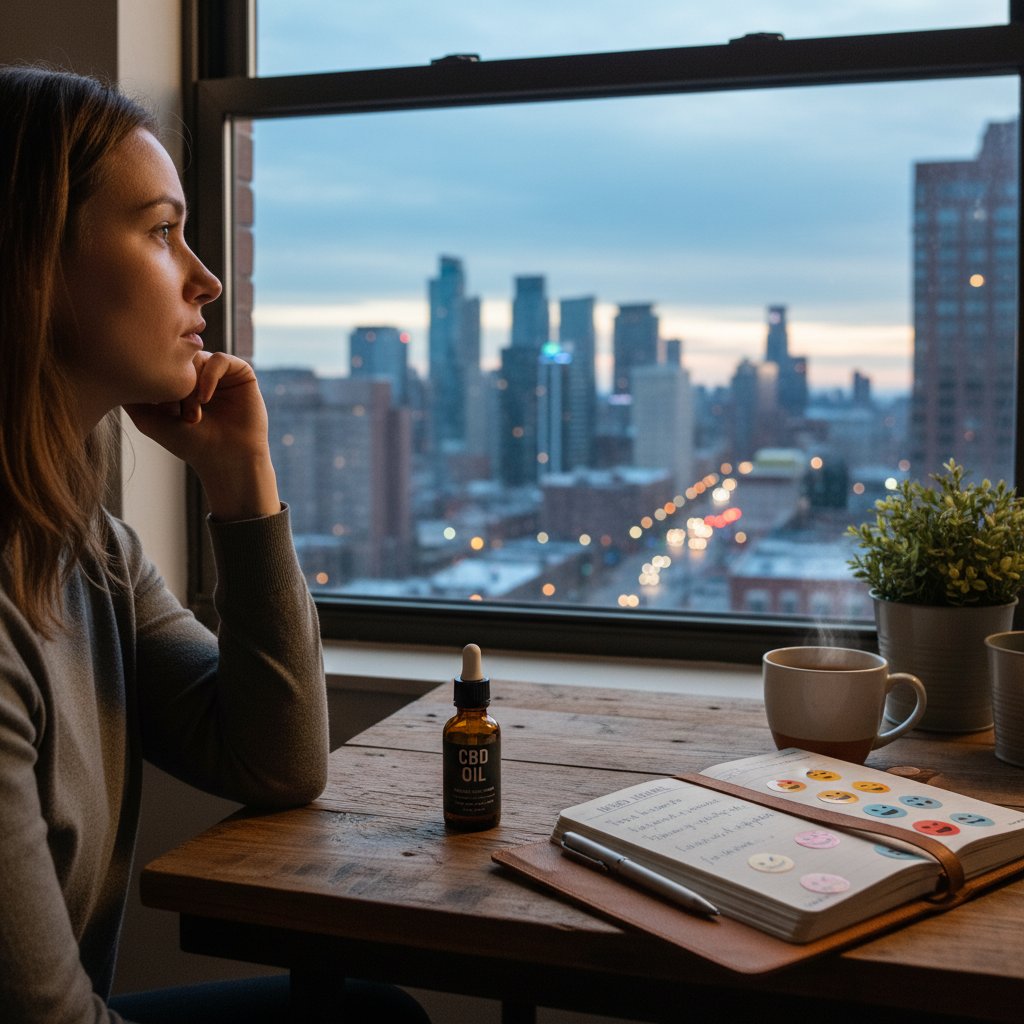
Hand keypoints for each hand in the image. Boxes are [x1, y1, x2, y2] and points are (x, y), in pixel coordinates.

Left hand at [125, 352, 280, 519]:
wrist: (226, 459)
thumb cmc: (190, 444)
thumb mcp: (148, 420)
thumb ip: (131, 397)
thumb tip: (108, 372)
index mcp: (179, 380)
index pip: (160, 361)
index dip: (156, 380)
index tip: (158, 411)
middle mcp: (199, 373)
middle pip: (178, 357)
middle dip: (174, 383)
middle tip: (174, 413)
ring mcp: (220, 372)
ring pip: (197, 357)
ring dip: (191, 384)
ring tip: (193, 413)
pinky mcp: (241, 373)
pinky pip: (220, 359)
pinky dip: (209, 376)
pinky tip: (205, 398)